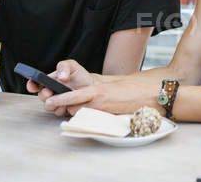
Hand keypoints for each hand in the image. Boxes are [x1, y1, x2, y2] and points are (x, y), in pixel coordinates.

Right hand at [26, 60, 94, 115]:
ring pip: (49, 106)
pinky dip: (63, 109)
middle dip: (44, 95)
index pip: (35, 84)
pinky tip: (70, 104)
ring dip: (54, 103)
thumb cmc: (80, 76)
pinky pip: (59, 112)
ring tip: (64, 98)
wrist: (92, 87)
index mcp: (49, 81)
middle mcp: (50, 93)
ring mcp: (56, 102)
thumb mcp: (72, 66)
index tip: (32, 86)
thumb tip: (60, 77)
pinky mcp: (63, 110)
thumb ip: (63, 67)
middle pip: (41, 96)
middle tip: (49, 92)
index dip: (31, 85)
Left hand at [42, 77, 162, 117]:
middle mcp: (99, 102)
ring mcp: (104, 111)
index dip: (59, 100)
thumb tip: (88, 88)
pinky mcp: (110, 118)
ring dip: (78, 111)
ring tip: (82, 106)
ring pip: (82, 114)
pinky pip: (93, 118)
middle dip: (68, 106)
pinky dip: (89, 116)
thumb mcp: (113, 82)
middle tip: (64, 104)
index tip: (49, 101)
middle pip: (73, 108)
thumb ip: (99, 85)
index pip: (72, 97)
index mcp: (99, 91)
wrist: (151, 95)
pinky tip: (93, 112)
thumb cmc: (134, 87)